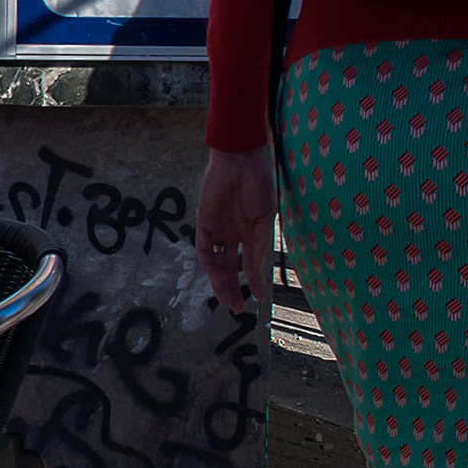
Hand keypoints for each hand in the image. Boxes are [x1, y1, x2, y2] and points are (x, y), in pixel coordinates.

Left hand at [196, 145, 278, 314]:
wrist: (242, 159)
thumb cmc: (259, 184)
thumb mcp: (264, 220)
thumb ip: (259, 248)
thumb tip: (258, 274)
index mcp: (247, 233)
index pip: (246, 264)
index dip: (250, 282)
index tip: (256, 300)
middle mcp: (230, 234)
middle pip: (227, 268)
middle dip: (230, 289)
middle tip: (235, 308)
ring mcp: (216, 229)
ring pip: (214, 262)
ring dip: (219, 282)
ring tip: (226, 298)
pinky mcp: (203, 221)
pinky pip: (203, 247)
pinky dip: (209, 263)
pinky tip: (218, 276)